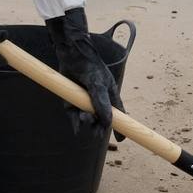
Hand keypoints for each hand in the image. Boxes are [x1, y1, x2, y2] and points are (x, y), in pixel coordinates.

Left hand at [46, 7, 123, 135]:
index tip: (122, 138)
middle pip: (101, 119)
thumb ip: (101, 102)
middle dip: (100, 127)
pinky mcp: (70, 102)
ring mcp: (84, 101)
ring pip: (87, 119)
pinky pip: (73, 116)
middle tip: (97, 133)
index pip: (118, 113)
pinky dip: (75, 123)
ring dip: (87, 122)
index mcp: (110, 94)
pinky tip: (77, 129)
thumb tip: (108, 122)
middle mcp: (97, 100)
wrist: (71, 54)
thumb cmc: (89, 65)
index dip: (121, 126)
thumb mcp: (98, 83)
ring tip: (84, 118)